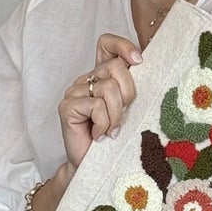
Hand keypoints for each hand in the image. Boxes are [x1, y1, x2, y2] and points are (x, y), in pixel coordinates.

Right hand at [56, 32, 141, 169]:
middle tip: (122, 116)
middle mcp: (86, 80)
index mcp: (100, 76)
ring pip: (108, 89)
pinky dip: (104, 124)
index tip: (138, 62)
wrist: (93, 166)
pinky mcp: (67, 107)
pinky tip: (99, 135)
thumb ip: (132, 87)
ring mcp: (74, 92)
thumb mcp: (129, 108)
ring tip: (111, 130)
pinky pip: (96, 106)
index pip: (106, 44)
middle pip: (114, 68)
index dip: (123, 46)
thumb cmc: (114, 139)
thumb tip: (144, 65)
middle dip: (128, 94)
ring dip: (116, 115)